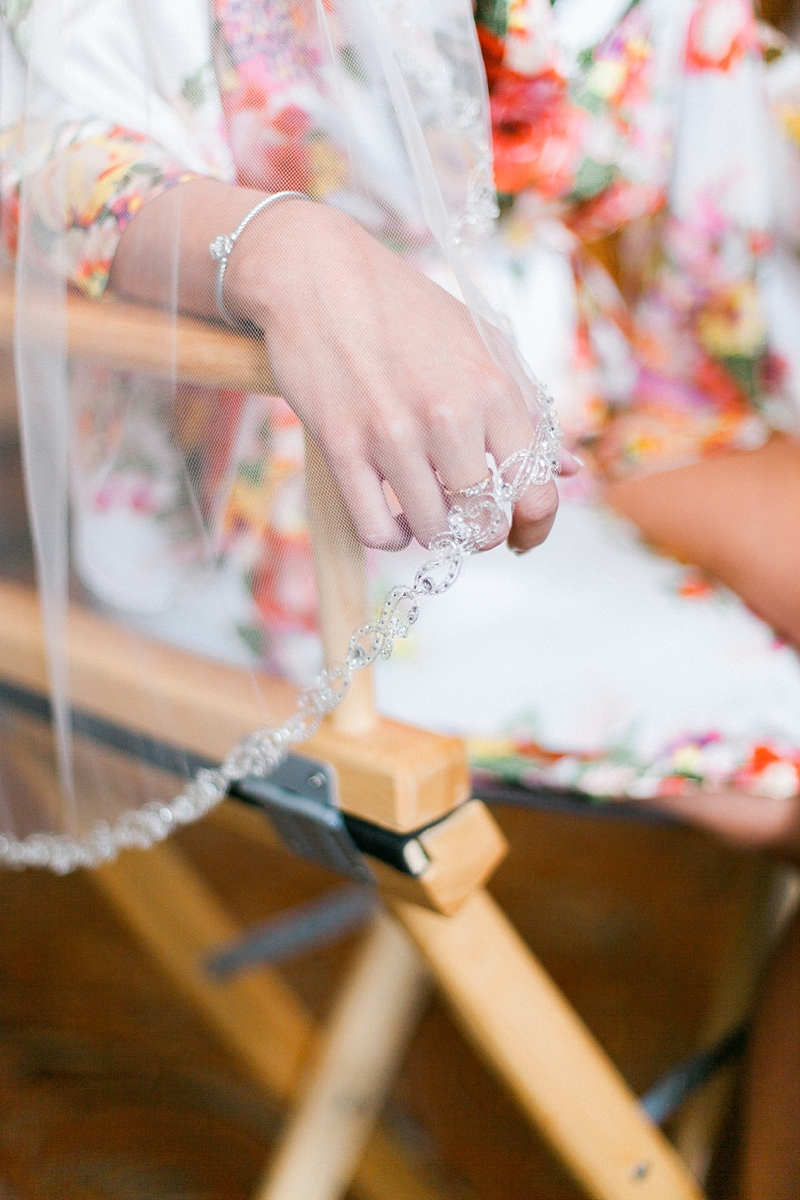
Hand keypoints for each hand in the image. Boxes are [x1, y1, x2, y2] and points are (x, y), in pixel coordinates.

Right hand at [226, 198, 560, 550]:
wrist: (317, 274)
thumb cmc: (407, 310)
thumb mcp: (483, 344)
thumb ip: (529, 409)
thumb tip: (572, 470)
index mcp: (494, 389)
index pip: (536, 491)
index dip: (535, 527)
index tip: (523, 535)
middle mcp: (449, 414)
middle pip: (483, 523)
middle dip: (479, 532)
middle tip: (465, 516)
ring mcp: (393, 433)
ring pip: (431, 532)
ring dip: (432, 533)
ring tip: (425, 510)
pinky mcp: (342, 446)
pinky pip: (376, 529)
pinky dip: (389, 536)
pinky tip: (391, 516)